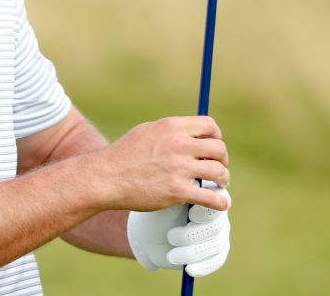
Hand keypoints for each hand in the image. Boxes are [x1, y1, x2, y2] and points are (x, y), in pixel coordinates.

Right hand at [93, 116, 229, 210]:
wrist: (106, 178)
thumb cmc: (124, 155)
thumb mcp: (147, 131)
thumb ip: (170, 131)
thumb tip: (190, 133)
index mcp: (171, 127)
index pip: (209, 126)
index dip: (216, 137)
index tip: (214, 147)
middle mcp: (179, 144)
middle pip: (219, 149)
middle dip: (223, 159)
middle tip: (218, 168)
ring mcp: (179, 168)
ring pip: (219, 172)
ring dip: (224, 179)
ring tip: (220, 184)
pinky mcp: (177, 192)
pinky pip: (211, 198)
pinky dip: (220, 202)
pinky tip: (221, 203)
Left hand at [126, 181, 230, 277]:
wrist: (147, 233)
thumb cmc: (156, 211)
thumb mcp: (164, 202)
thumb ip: (180, 194)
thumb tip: (196, 185)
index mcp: (208, 193)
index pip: (219, 199)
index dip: (207, 209)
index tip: (191, 215)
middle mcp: (218, 212)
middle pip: (216, 225)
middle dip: (193, 234)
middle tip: (171, 237)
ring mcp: (219, 232)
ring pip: (215, 244)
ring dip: (192, 252)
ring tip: (171, 255)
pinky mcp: (216, 251)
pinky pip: (216, 260)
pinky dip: (203, 266)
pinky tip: (189, 269)